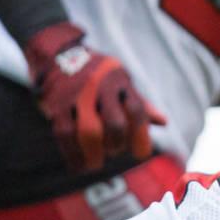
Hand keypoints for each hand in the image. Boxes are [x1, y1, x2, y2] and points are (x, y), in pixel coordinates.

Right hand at [23, 21, 165, 170]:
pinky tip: (79, 165)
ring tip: (96, 164)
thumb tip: (163, 122)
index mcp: (119, 80)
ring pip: (90, 131)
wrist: (57, 54)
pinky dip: (73, 155)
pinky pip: (65, 135)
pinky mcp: (57, 105)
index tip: (141, 154)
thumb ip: (140, 102)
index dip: (141, 135)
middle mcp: (99, 87)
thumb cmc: (98, 74)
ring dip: (95, 153)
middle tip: (115, 152)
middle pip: (115, 124)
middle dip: (117, 145)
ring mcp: (77, 96)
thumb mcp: (121, 80)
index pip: (137, 109)